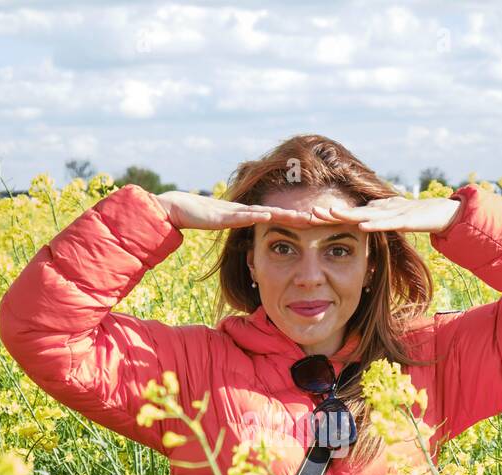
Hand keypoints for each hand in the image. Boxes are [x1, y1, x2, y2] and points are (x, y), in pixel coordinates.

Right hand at [153, 190, 318, 230]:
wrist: (177, 207)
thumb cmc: (199, 217)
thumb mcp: (225, 226)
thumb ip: (238, 229)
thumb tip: (251, 240)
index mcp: (249, 215)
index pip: (278, 217)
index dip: (298, 219)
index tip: (317, 223)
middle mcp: (247, 210)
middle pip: (280, 213)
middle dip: (301, 216)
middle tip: (324, 218)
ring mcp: (236, 211)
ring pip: (267, 213)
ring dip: (287, 215)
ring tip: (307, 217)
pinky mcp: (222, 215)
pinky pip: (242, 216)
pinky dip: (258, 216)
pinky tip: (271, 216)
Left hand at [306, 195, 462, 233]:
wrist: (441, 212)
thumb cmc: (415, 214)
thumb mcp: (391, 216)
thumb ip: (376, 214)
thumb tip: (361, 216)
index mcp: (374, 212)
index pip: (347, 215)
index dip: (328, 217)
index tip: (309, 219)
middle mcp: (379, 210)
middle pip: (350, 213)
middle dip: (330, 214)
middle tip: (309, 213)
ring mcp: (391, 214)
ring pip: (366, 215)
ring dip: (347, 215)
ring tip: (330, 214)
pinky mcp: (405, 220)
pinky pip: (387, 223)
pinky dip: (374, 224)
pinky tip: (362, 225)